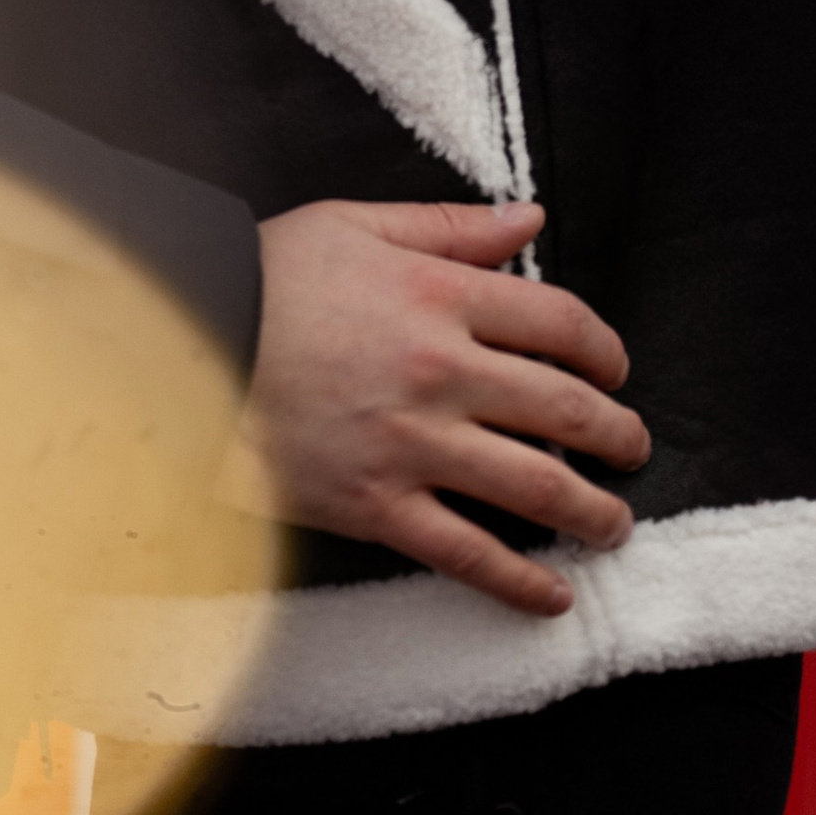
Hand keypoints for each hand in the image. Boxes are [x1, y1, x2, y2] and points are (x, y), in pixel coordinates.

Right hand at [239, 198, 647, 610]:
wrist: (182, 342)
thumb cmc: (268, 277)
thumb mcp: (359, 226)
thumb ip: (453, 226)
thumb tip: (532, 219)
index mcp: (442, 296)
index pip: (561, 324)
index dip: (605, 351)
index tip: (615, 371)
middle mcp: (442, 371)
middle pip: (564, 409)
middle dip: (617, 436)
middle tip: (633, 450)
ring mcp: (413, 445)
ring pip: (534, 487)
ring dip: (592, 511)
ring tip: (613, 524)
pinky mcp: (376, 506)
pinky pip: (466, 553)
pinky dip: (520, 582)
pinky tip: (553, 595)